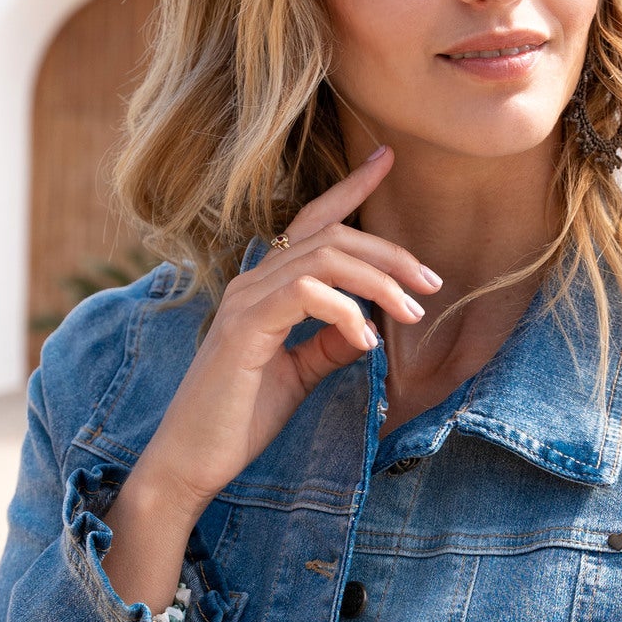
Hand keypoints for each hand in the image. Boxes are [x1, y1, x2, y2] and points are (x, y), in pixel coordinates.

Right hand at [102, 145, 440, 612]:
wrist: (191, 462)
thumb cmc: (238, 422)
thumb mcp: (298, 376)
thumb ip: (328, 345)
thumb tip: (368, 326)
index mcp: (263, 288)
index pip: (311, 223)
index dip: (349, 188)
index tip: (387, 159)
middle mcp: (251, 282)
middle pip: (330, 235)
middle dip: (389, 252)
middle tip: (431, 281)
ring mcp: (244, 301)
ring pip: (322, 257)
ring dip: (378, 280)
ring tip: (412, 311)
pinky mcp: (244, 328)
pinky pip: (305, 294)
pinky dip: (345, 312)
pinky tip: (366, 342)